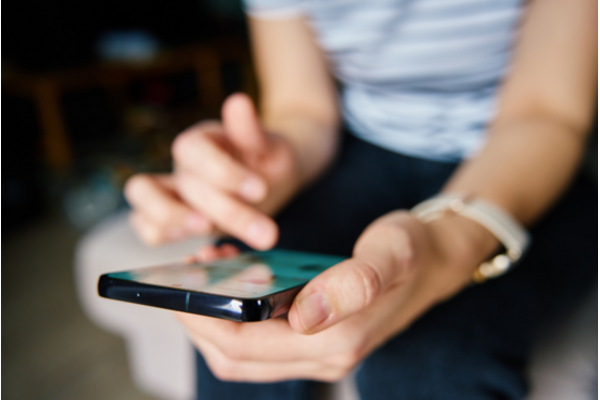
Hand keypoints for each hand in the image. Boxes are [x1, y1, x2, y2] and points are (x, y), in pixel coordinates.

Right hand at [125, 93, 301, 247]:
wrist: (272, 177)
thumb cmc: (268, 158)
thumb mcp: (271, 145)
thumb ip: (252, 131)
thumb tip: (238, 102)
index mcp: (202, 140)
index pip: (193, 149)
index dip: (223, 171)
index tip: (260, 190)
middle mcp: (182, 167)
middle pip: (185, 185)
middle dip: (226, 210)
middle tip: (264, 233)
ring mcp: (173, 194)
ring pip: (142, 202)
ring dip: (173, 220)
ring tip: (211, 233)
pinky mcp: (174, 222)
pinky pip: (147, 229)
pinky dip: (165, 239)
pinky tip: (206, 248)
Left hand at [176, 211, 497, 381]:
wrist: (436, 260)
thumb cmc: (411, 251)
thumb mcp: (390, 254)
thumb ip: (354, 284)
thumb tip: (305, 315)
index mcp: (336, 341)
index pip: (246, 345)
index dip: (204, 321)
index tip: (179, 288)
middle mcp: (324, 357)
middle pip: (237, 357)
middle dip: (200, 322)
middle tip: (182, 280)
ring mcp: (320, 353)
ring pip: (245, 354)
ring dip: (216, 322)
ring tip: (205, 275)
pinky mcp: (317, 340)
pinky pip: (262, 342)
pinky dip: (237, 319)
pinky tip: (235, 280)